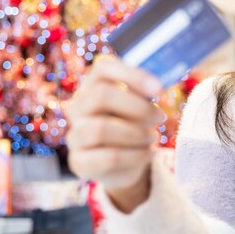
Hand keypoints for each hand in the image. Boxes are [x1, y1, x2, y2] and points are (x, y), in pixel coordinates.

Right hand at [65, 56, 162, 210]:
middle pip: (101, 96)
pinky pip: (109, 157)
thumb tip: (156, 87)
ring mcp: (75, 135)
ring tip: (152, 137)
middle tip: (159, 117)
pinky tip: (147, 153)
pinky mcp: (79, 162)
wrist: (125, 164)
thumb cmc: (134, 125)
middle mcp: (78, 107)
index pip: (103, 69)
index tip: (159, 89)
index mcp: (92, 86)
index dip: (132, 75)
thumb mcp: (141, 105)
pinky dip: (135, 155)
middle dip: (138, 107)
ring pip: (101, 128)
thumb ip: (145, 93)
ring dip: (136, 133)